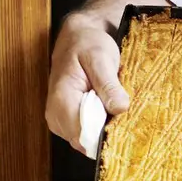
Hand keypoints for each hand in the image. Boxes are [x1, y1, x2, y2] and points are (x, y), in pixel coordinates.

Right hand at [45, 8, 128, 149]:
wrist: (78, 38)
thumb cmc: (88, 45)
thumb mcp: (101, 58)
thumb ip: (108, 84)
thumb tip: (121, 108)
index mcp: (61, 101)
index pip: (84, 135)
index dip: (106, 133)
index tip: (124, 121)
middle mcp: (56, 117)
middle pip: (87, 142)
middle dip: (107, 131)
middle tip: (122, 109)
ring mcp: (60, 122)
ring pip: (88, 141)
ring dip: (105, 128)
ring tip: (114, 105)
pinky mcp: (68, 123)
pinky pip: (87, 135)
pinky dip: (101, 126)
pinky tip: (108, 109)